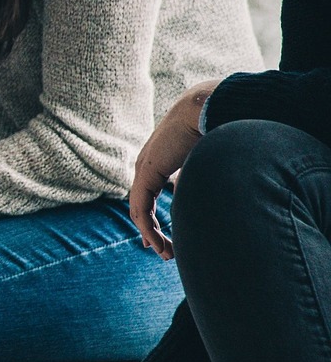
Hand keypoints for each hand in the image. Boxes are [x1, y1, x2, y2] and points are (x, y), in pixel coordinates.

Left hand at [129, 79, 216, 260]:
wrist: (205, 107)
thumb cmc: (214, 127)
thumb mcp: (209, 159)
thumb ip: (205, 177)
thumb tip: (221, 194)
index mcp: (162, 160)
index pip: (151, 192)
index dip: (155, 216)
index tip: (163, 237)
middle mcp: (148, 165)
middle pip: (142, 204)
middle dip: (151, 230)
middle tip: (163, 250)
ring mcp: (143, 169)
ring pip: (140, 211)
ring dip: (152, 234)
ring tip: (165, 253)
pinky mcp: (144, 175)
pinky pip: (140, 209)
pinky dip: (148, 228)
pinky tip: (157, 243)